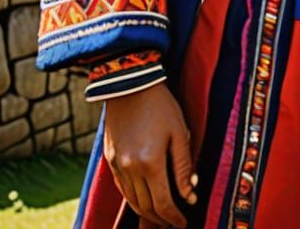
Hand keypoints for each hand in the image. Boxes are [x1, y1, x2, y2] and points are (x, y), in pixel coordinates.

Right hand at [103, 82, 196, 226]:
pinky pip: (121, 187)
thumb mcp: (179, 132)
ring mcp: (117, 164)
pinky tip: (143, 198)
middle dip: (161, 219)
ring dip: (146, 212)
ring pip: (132, 200)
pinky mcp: (109, 158)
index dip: (174, 217)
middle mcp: (130, 169)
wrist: (130, 83)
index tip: (183, 222)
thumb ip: (183, 166)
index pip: (163, 203)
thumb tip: (190, 194)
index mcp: (150, 163)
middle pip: (146, 207)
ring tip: (160, 216)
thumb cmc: (160, 105)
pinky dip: (133, 198)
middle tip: (173, 222)